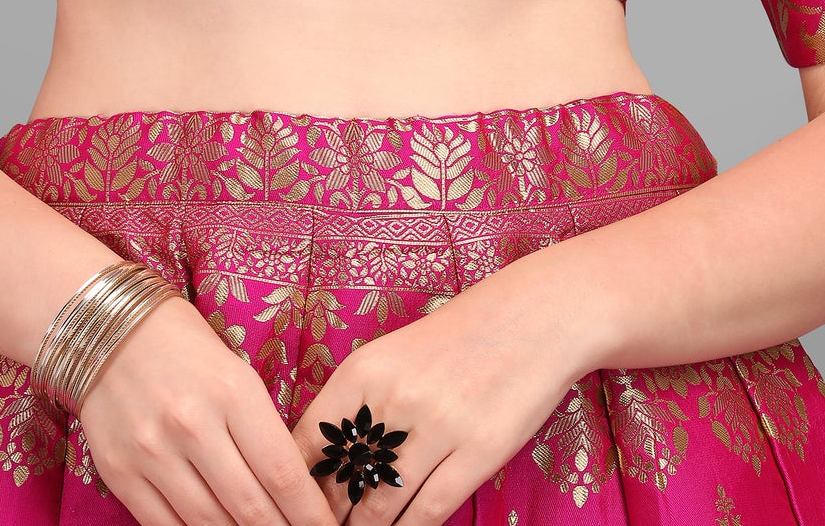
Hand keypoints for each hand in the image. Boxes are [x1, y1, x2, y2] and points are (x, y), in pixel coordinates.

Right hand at [78, 293, 337, 525]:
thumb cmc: (184, 345)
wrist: (107, 327)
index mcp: (232, 391)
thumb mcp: (235, 372)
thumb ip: (259, 428)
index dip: (310, 513)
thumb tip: (287, 490)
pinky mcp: (120, 474)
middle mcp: (193, 425)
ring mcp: (153, 453)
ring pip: (209, 525)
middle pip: (250, 509)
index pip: (283, 473)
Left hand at [289, 262, 580, 525]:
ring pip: (379, 507)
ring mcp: (437, 426)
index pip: (306, 446)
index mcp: (362, 371)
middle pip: (339, 483)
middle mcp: (392, 398)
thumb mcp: (392, 358)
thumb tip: (320, 465)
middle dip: (328, 516)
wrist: (532, 317)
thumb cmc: (456, 340)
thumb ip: (356, 406)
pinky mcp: (477, 452)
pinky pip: (427, 512)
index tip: (292, 509)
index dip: (294, 488)